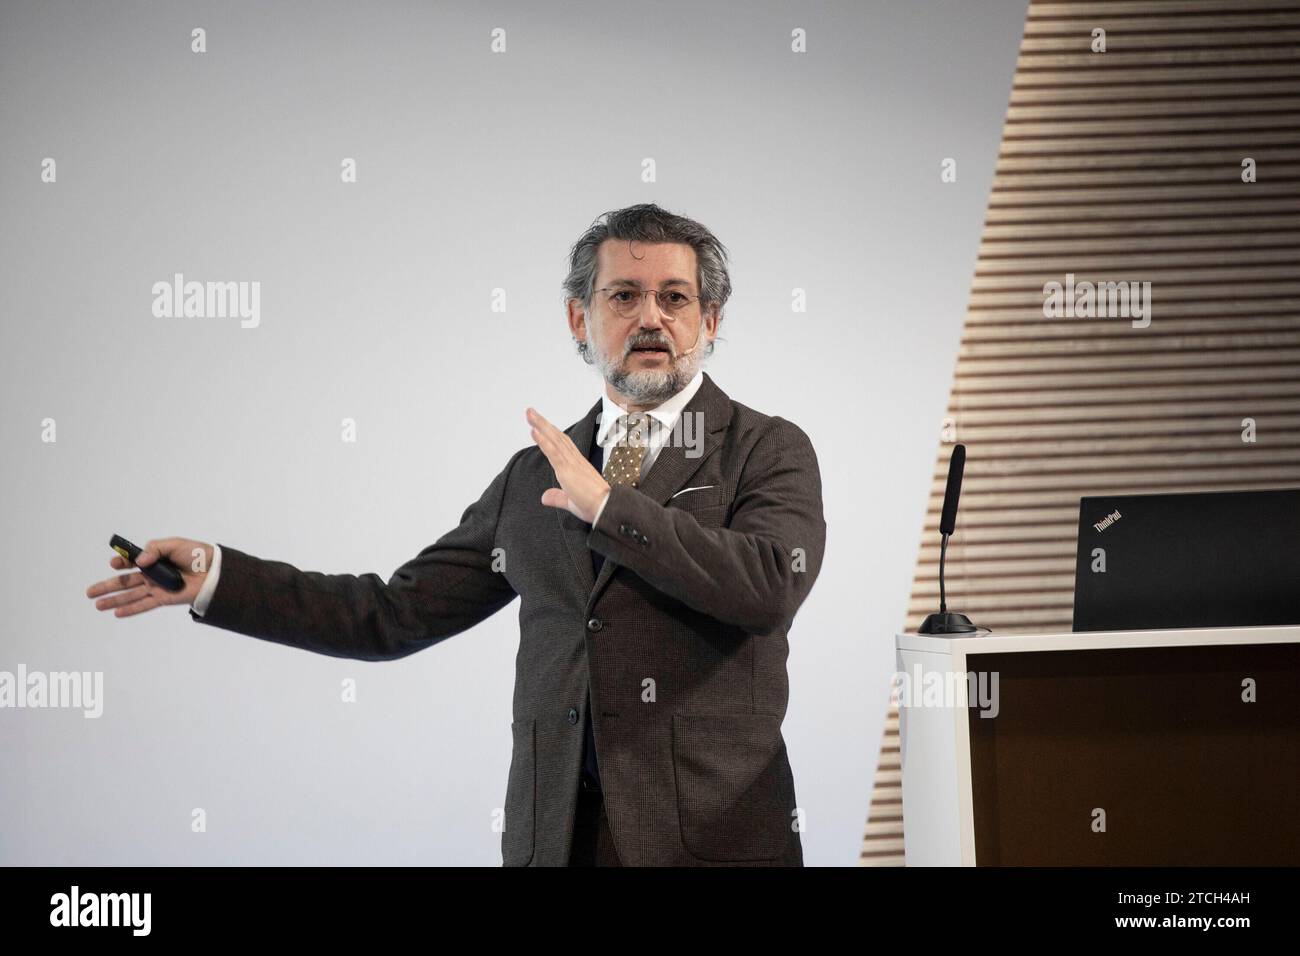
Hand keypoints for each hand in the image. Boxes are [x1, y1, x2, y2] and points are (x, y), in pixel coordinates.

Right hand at [85, 537, 213, 617]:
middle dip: (107, 586)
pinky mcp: (164, 598)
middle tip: (89, 592)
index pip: (131, 562)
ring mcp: (157, 587)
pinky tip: (117, 613)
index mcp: (153, 559)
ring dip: (114, 601)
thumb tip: (140, 561)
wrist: (214, 569)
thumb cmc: (196, 554)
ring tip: (97, 605)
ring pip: (131, 595)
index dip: (121, 562)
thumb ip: (155, 549)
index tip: (115, 563)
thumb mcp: (174, 544)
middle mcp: (152, 574)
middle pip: (125, 581)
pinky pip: (145, 604)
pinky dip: (131, 609)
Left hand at [527, 407, 610, 523]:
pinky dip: (543, 440)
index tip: (540, 425)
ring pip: (554, 439)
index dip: (551, 433)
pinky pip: (553, 452)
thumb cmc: (595, 507)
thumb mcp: (570, 502)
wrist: (608, 509)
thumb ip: (557, 498)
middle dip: (543, 423)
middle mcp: (575, 460)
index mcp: (577, 466)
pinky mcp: (568, 470)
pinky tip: (533, 431)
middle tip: (530, 411)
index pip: (562, 445)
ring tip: (529, 413)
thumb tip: (544, 497)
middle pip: (557, 437)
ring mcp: (571, 463)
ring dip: (541, 425)